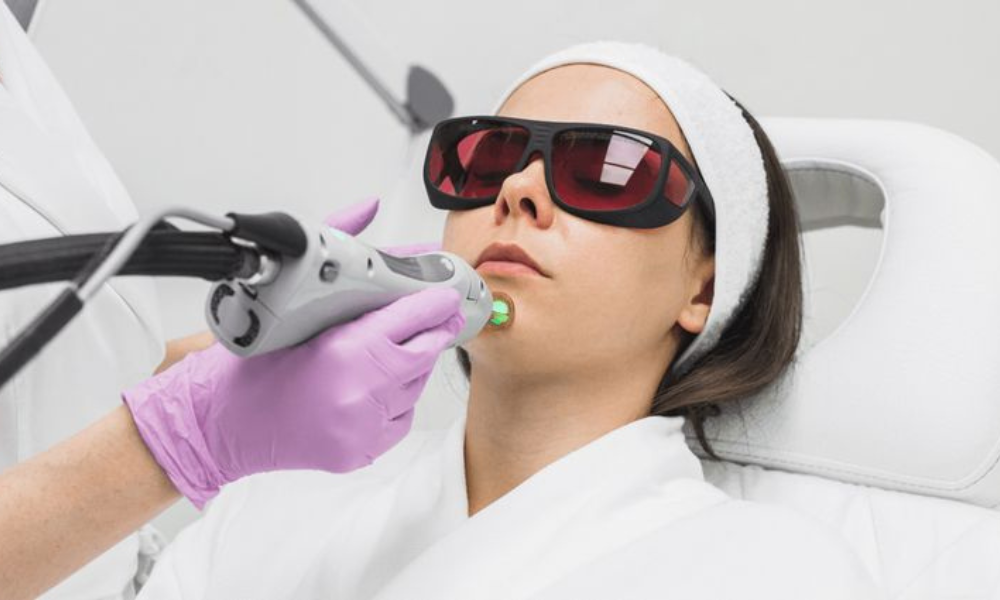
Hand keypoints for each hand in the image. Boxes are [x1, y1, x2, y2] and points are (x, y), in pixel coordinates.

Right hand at [123, 198, 462, 507]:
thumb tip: (368, 205)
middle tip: (439, 318)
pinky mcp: (361, 452)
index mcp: (345, 350)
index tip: (449, 296)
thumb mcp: (289, 296)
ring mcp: (363, 427)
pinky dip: (395, 402)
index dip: (436, 304)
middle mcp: (360, 391)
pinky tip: (373, 387)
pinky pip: (400, 420)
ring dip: (412, 367)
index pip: (413, 320)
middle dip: (433, 333)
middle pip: (423, 354)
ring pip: (414, 388)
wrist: (220, 423)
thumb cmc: (250, 363)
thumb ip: (337, 245)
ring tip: (390, 351)